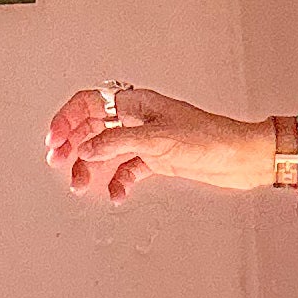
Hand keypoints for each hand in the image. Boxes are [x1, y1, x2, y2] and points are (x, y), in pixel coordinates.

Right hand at [45, 84, 269, 208]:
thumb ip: (118, 143)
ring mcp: (148, 140)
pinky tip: (117, 194)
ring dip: (91, 167)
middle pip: (94, 127)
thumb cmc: (211, 139)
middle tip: (58, 162)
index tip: (54, 140)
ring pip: (107, 150)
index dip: (67, 119)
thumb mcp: (158, 140)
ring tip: (81, 183)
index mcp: (137, 103)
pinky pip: (129, 169)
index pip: (90, 103)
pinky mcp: (158, 160)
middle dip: (73, 144)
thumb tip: (86, 149)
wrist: (242, 158)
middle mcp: (140, 119)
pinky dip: (119, 182)